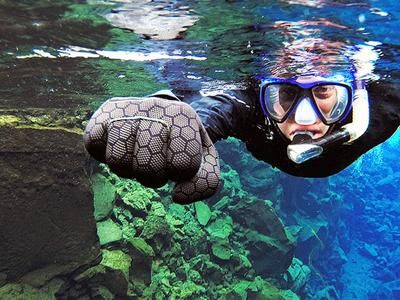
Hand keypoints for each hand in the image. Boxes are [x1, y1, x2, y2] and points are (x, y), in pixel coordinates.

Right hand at [83, 97, 219, 203]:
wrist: (158, 113)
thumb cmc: (180, 144)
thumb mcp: (203, 159)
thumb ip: (205, 183)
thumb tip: (177, 196)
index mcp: (184, 116)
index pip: (184, 165)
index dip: (180, 173)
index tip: (179, 161)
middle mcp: (155, 107)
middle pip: (149, 167)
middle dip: (153, 177)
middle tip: (156, 165)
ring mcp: (127, 108)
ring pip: (118, 160)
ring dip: (128, 170)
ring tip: (136, 157)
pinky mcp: (103, 113)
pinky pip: (94, 145)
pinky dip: (104, 155)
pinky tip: (119, 146)